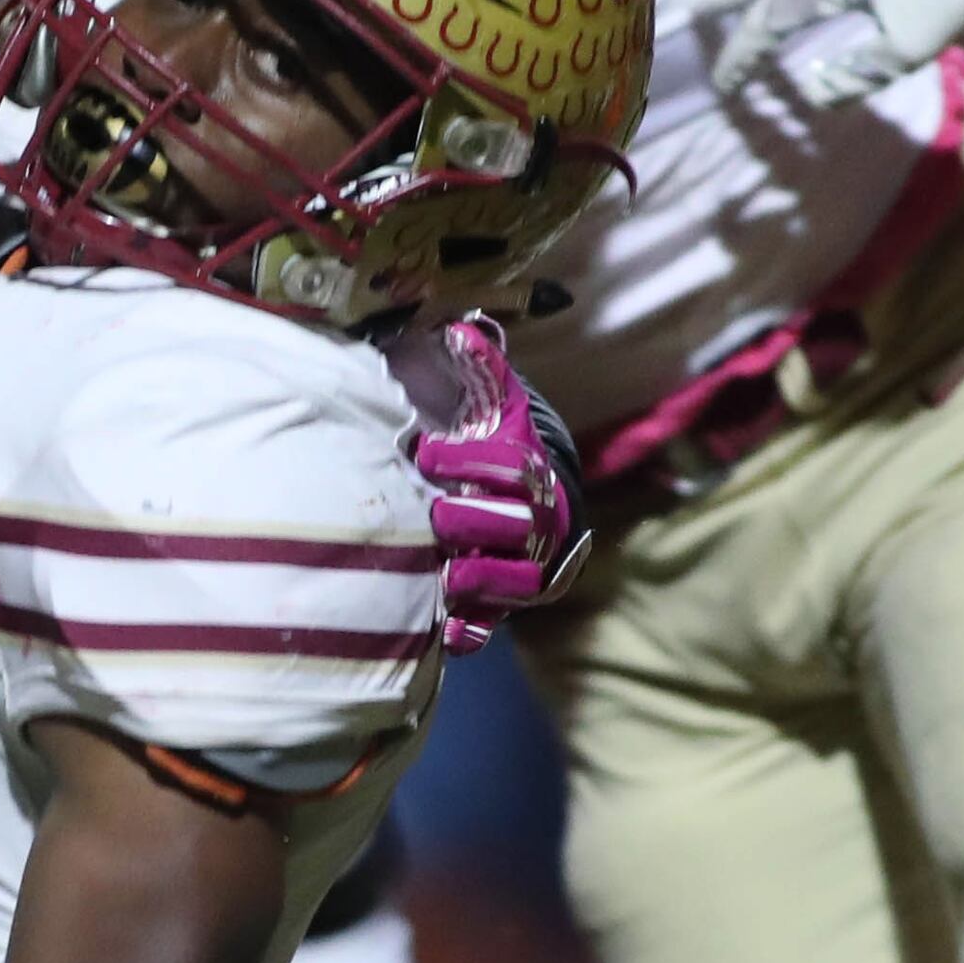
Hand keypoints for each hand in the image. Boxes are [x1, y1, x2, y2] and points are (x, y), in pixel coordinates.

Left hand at [401, 313, 583, 653]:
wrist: (528, 508)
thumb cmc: (497, 451)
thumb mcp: (493, 407)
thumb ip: (480, 370)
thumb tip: (460, 328)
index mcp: (531, 473)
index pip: (512, 468)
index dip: (470, 463)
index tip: (426, 453)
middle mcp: (536, 525)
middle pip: (518, 528)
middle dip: (474, 520)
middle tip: (434, 513)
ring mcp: (523, 570)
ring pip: (516, 584)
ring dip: (479, 579)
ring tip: (444, 572)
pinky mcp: (501, 607)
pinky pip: (491, 628)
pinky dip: (471, 633)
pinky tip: (447, 634)